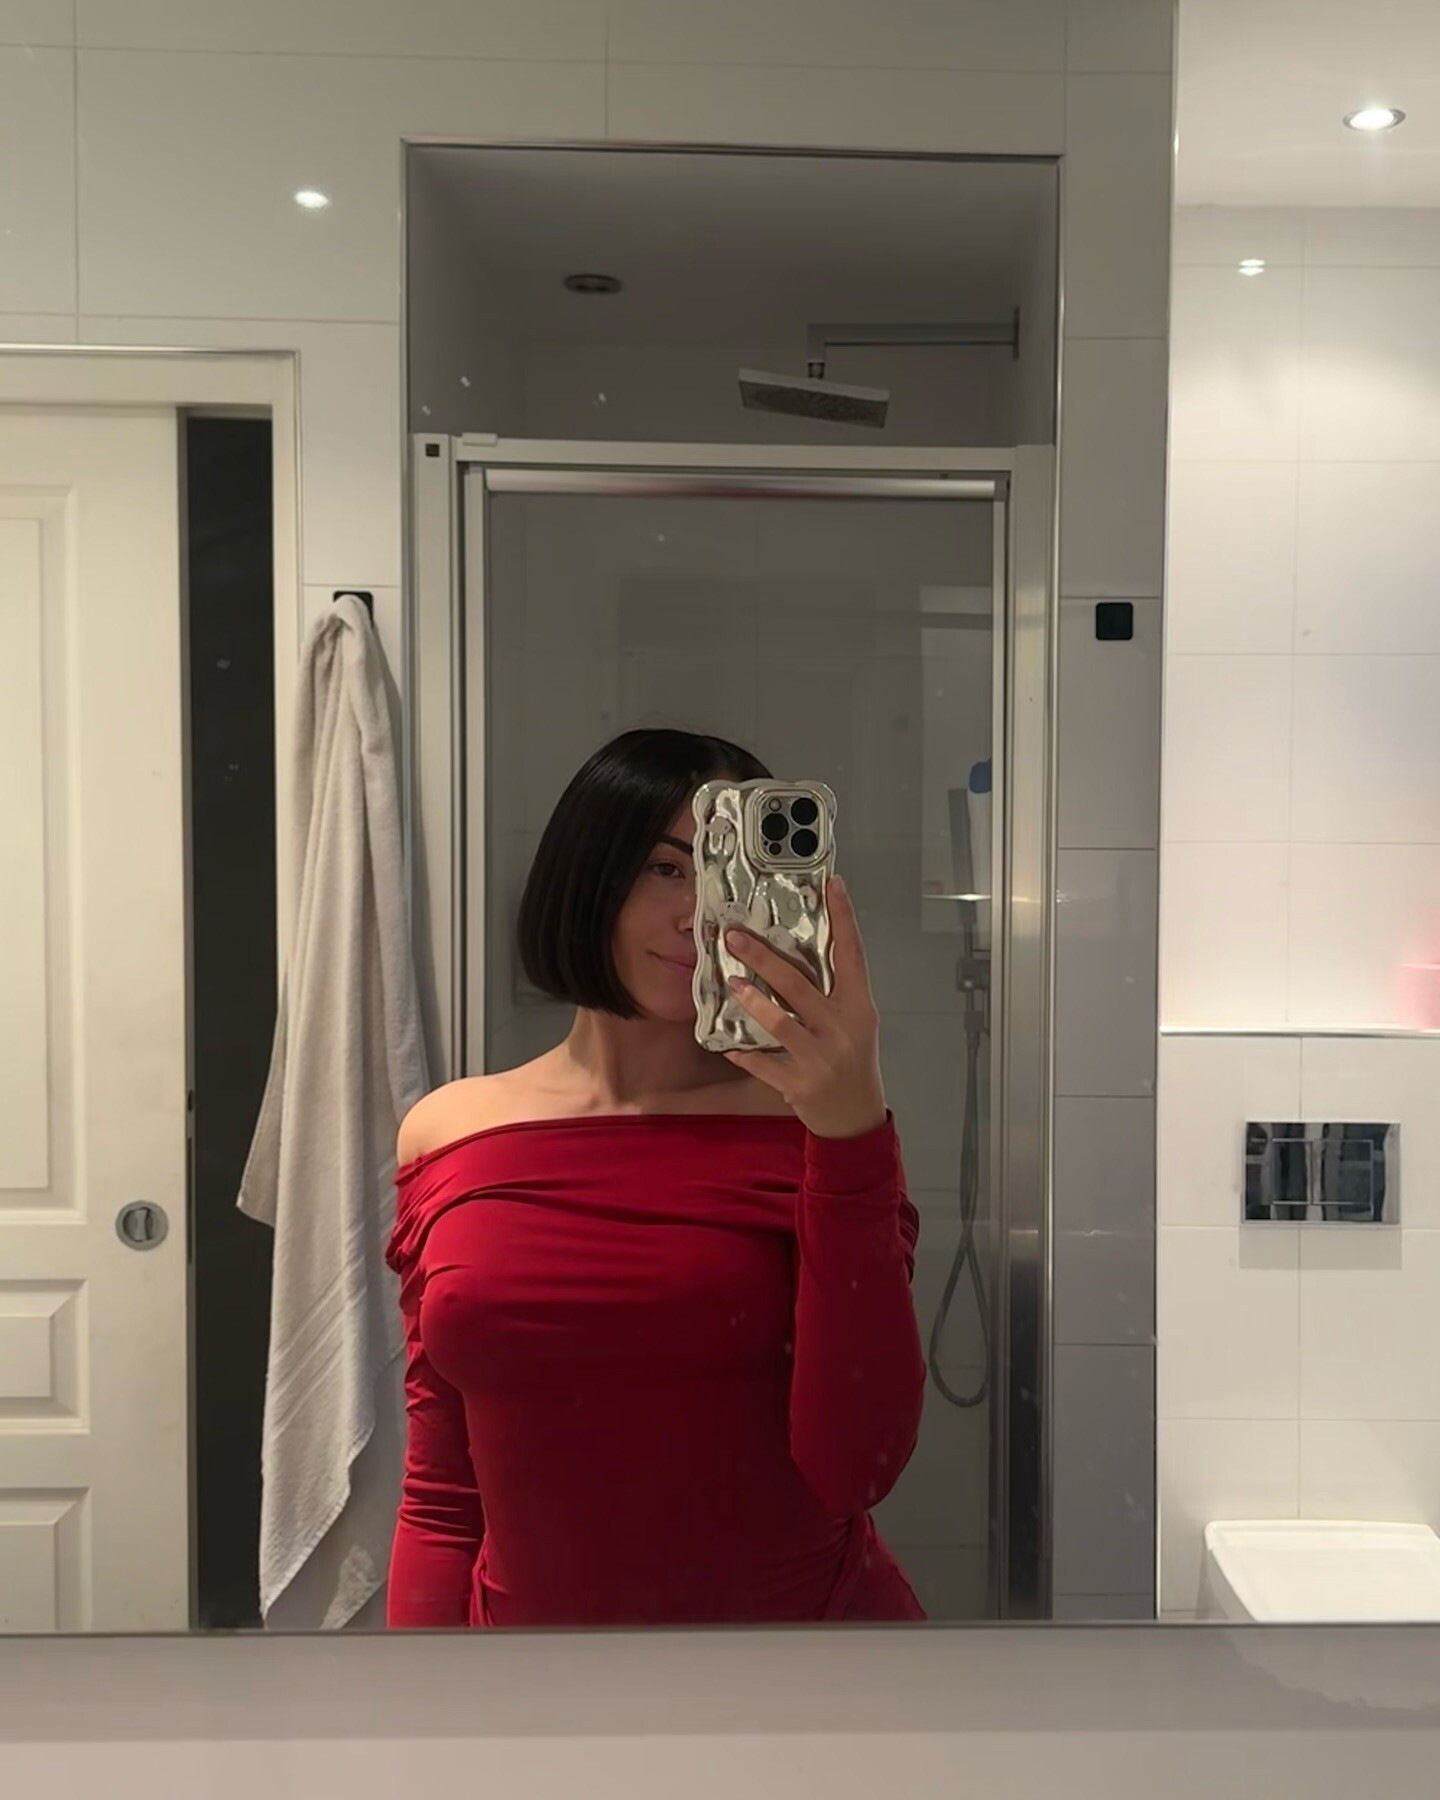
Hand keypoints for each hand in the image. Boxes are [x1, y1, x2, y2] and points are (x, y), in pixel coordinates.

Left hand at [722, 876, 887, 1139]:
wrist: (855, 1116)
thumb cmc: (854, 1061)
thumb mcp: (855, 1022)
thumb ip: (834, 993)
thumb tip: (799, 952)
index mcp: (858, 1007)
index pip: (852, 954)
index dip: (843, 918)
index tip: (832, 885)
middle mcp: (841, 1027)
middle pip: (798, 984)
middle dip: (763, 958)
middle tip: (734, 937)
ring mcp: (820, 1056)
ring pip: (779, 1021)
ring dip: (751, 1001)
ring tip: (731, 983)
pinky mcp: (799, 1082)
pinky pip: (763, 1062)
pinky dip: (742, 1053)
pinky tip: (724, 1043)